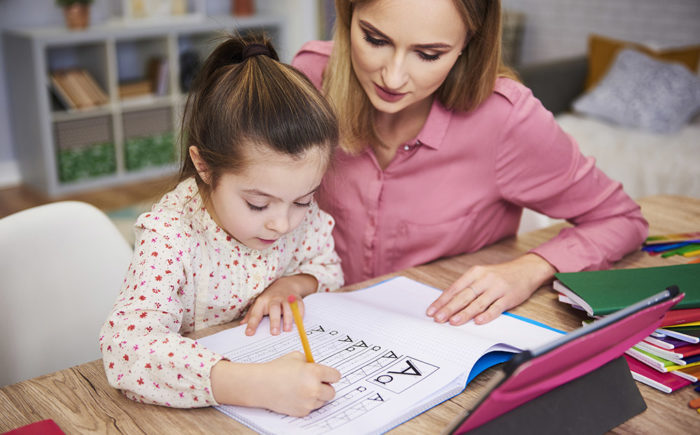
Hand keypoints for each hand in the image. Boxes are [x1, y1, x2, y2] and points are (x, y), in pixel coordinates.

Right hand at [211, 352, 340, 416]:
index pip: (335, 376)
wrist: (261, 384)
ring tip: (302, 388)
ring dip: (316, 396)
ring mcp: (308, 402)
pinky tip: (296, 395)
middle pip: (332, 392)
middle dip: (326, 387)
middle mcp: (313, 388)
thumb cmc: (277, 369)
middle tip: (317, 383)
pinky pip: (311, 408)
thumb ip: (311, 362)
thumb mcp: (296, 357)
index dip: (331, 375)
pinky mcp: (302, 412)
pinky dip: (307, 403)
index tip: (328, 376)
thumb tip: (321, 369)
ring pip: (322, 401)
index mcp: (314, 372)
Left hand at [240, 274, 317, 335]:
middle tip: (274, 333)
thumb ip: (251, 315)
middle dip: (274, 321)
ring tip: (287, 330)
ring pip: (288, 308)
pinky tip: (298, 323)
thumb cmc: (270, 298)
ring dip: (288, 319)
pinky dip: (299, 315)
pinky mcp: (297, 299)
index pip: (256, 313)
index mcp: (262, 301)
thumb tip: (242, 325)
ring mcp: (286, 298)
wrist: (286, 284)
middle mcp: (274, 299)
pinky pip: (299, 307)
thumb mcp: (259, 303)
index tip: (249, 334)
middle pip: (274, 309)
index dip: (252, 323)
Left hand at [426, 254, 555, 324]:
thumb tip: (448, 302)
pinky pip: (496, 307)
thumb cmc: (500, 275)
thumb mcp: (481, 275)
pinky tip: (478, 321)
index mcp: (475, 273)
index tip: (432, 311)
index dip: (442, 300)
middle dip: (449, 308)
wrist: (527, 269)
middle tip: (438, 318)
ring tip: (453, 322)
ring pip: (478, 303)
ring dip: (465, 313)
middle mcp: (485, 279)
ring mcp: (497, 288)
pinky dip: (487, 315)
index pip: (455, 288)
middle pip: (464, 296)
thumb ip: (467, 287)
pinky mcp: (509, 297)